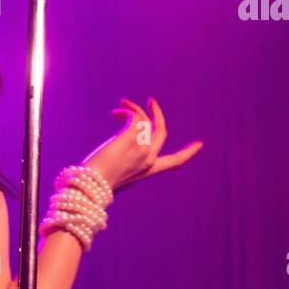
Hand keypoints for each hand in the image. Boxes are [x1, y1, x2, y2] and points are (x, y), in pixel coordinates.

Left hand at [81, 97, 201, 191]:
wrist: (89, 187)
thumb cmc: (96, 184)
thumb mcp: (117, 175)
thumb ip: (126, 164)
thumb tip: (120, 150)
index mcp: (148, 171)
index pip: (174, 163)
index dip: (188, 153)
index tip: (199, 144)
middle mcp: (149, 159)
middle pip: (162, 132)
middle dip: (158, 114)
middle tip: (151, 101)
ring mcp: (141, 147)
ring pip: (146, 119)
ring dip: (134, 108)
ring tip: (122, 105)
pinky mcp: (130, 137)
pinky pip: (135, 116)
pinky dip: (128, 109)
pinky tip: (116, 112)